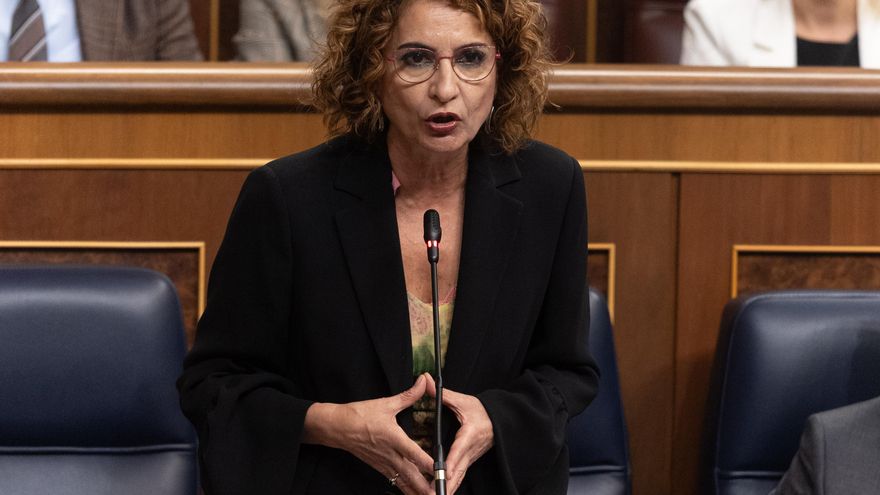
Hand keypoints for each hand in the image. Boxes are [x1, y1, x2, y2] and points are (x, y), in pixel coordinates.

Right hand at [303, 375, 435, 494]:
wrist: (337, 427)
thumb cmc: (360, 415)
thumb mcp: (386, 403)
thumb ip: (408, 396)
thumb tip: (423, 383)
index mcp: (394, 438)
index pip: (415, 454)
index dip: (429, 464)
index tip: (442, 470)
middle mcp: (390, 454)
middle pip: (412, 475)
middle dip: (426, 486)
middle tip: (440, 491)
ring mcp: (384, 463)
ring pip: (404, 482)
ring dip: (417, 490)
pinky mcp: (379, 467)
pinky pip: (396, 481)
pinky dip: (406, 488)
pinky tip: (414, 492)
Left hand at [424, 373, 493, 493]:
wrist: (500, 420)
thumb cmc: (481, 410)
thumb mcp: (462, 401)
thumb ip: (442, 394)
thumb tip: (426, 382)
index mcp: (469, 434)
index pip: (458, 449)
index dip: (451, 462)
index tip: (443, 472)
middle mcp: (471, 449)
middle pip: (458, 471)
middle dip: (447, 483)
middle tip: (433, 493)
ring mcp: (471, 458)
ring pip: (459, 477)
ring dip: (449, 488)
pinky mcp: (470, 462)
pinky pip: (460, 477)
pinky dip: (451, 486)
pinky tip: (442, 493)